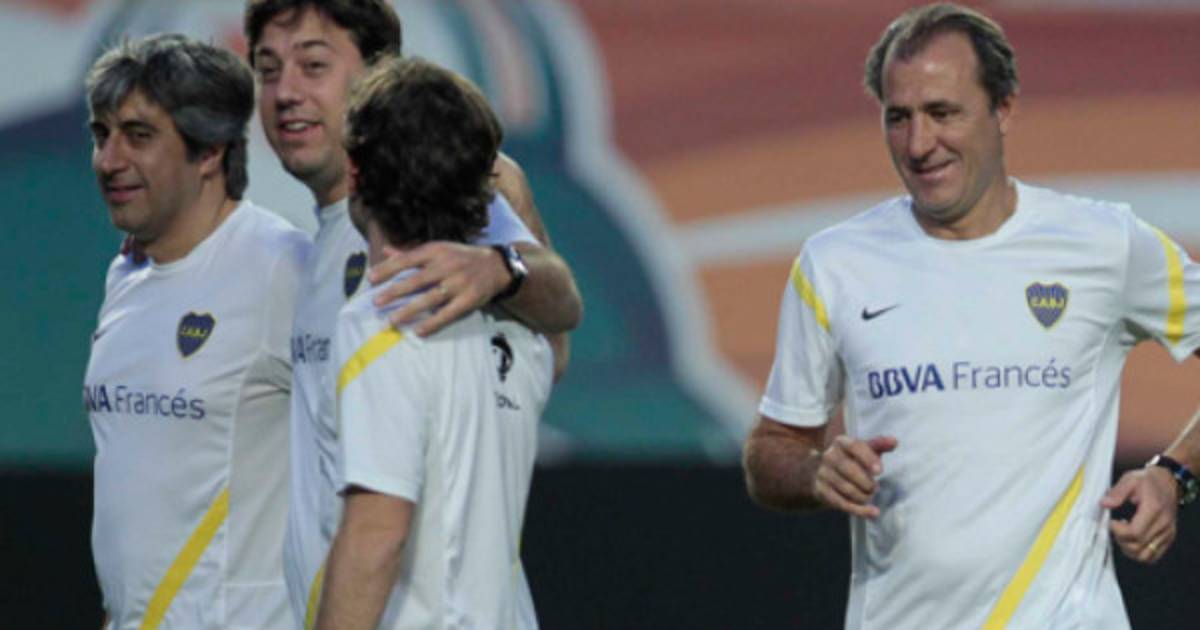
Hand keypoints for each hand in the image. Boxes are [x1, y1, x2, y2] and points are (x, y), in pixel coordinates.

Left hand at [367, 242, 509, 336]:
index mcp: (437, 251)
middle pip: (417, 279)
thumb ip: (412, 254)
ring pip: (431, 298)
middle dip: (395, 291)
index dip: (388, 269)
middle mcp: (448, 265)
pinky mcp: (470, 299)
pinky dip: (433, 323)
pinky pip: (449, 313)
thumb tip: (385, 252)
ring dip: (410, 310)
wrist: (497, 266)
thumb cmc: (461, 258)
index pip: (408, 259)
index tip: (371, 279)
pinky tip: (419, 330)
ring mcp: (459, 283)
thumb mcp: (439, 250)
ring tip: (392, 320)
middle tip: (376, 302)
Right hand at [813, 435, 897, 518]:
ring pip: (846, 489)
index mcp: (841, 442)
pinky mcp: (821, 490)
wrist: (823, 474)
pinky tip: (872, 512)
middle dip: (867, 482)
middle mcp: (829, 456)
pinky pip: (842, 503)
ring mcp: (823, 474)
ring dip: (863, 496)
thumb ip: (879, 445)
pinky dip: (859, 510)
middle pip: (850, 470)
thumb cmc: (852, 460)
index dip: (868, 459)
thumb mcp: (864, 450)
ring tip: (869, 496)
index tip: (880, 472)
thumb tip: (894, 441)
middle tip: (875, 488)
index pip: (855, 447)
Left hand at [1101, 466, 1177, 563]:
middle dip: (1121, 540)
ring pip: (1146, 556)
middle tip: (1116, 527)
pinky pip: (1153, 556)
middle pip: (1138, 546)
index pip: (1135, 533)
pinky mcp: (1168, 538)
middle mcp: (1163, 524)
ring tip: (1123, 535)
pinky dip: (1139, 553)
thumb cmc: (1148, 480)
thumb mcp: (1130, 479)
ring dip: (1129, 550)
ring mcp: (1168, 533)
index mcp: (1154, 509)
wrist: (1168, 481)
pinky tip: (1132, 540)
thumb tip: (1104, 504)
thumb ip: (1117, 492)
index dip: (1118, 531)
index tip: (1112, 522)